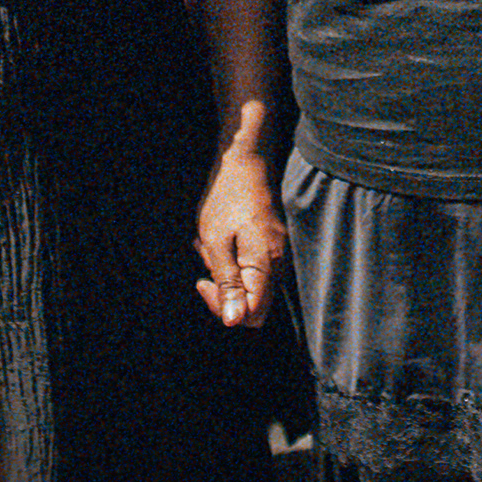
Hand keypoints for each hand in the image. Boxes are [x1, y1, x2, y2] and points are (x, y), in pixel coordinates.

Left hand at [193, 144, 286, 330]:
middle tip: (205, 256)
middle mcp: (278, 263)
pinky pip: (251, 265)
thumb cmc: (227, 197)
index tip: (203, 282)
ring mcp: (277, 253)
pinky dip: (231, 256)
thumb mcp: (216, 241)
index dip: (224, 308)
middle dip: (221, 285)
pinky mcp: (272, 244)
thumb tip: (235, 321)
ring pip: (247, 282)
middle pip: (250, 301)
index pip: (251, 315)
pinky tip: (219, 236)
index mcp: (265, 265)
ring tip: (210, 239)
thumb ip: (228, 283)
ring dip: (224, 268)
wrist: (245, 159)